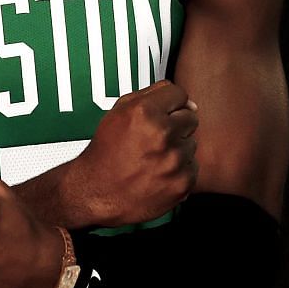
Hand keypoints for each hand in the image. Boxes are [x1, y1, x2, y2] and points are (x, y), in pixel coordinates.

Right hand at [65, 79, 198, 226]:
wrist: (97, 193)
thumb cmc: (107, 152)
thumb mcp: (118, 112)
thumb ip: (151, 95)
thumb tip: (188, 101)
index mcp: (146, 112)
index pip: (179, 94)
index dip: (169, 104)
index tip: (160, 115)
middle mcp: (163, 134)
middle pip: (191, 118)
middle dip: (175, 125)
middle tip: (154, 139)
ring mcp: (175, 161)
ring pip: (191, 144)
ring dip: (176, 149)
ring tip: (152, 159)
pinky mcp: (183, 183)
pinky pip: (192, 167)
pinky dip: (178, 171)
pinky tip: (157, 174)